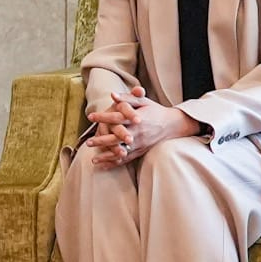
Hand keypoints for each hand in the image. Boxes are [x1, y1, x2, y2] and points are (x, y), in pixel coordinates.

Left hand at [83, 85, 199, 168]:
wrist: (172, 124)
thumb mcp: (143, 101)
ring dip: (107, 156)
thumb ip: (128, 97)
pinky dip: (114, 163)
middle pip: (117, 138)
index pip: (117, 118)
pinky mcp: (141, 151)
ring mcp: (139, 144)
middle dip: (102, 141)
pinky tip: (103, 166)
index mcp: (137, 119)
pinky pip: (126, 159)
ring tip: (93, 159)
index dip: (103, 117)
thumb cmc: (155, 110)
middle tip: (88, 142)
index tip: (90, 116)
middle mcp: (138, 133)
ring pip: (121, 152)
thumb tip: (112, 94)